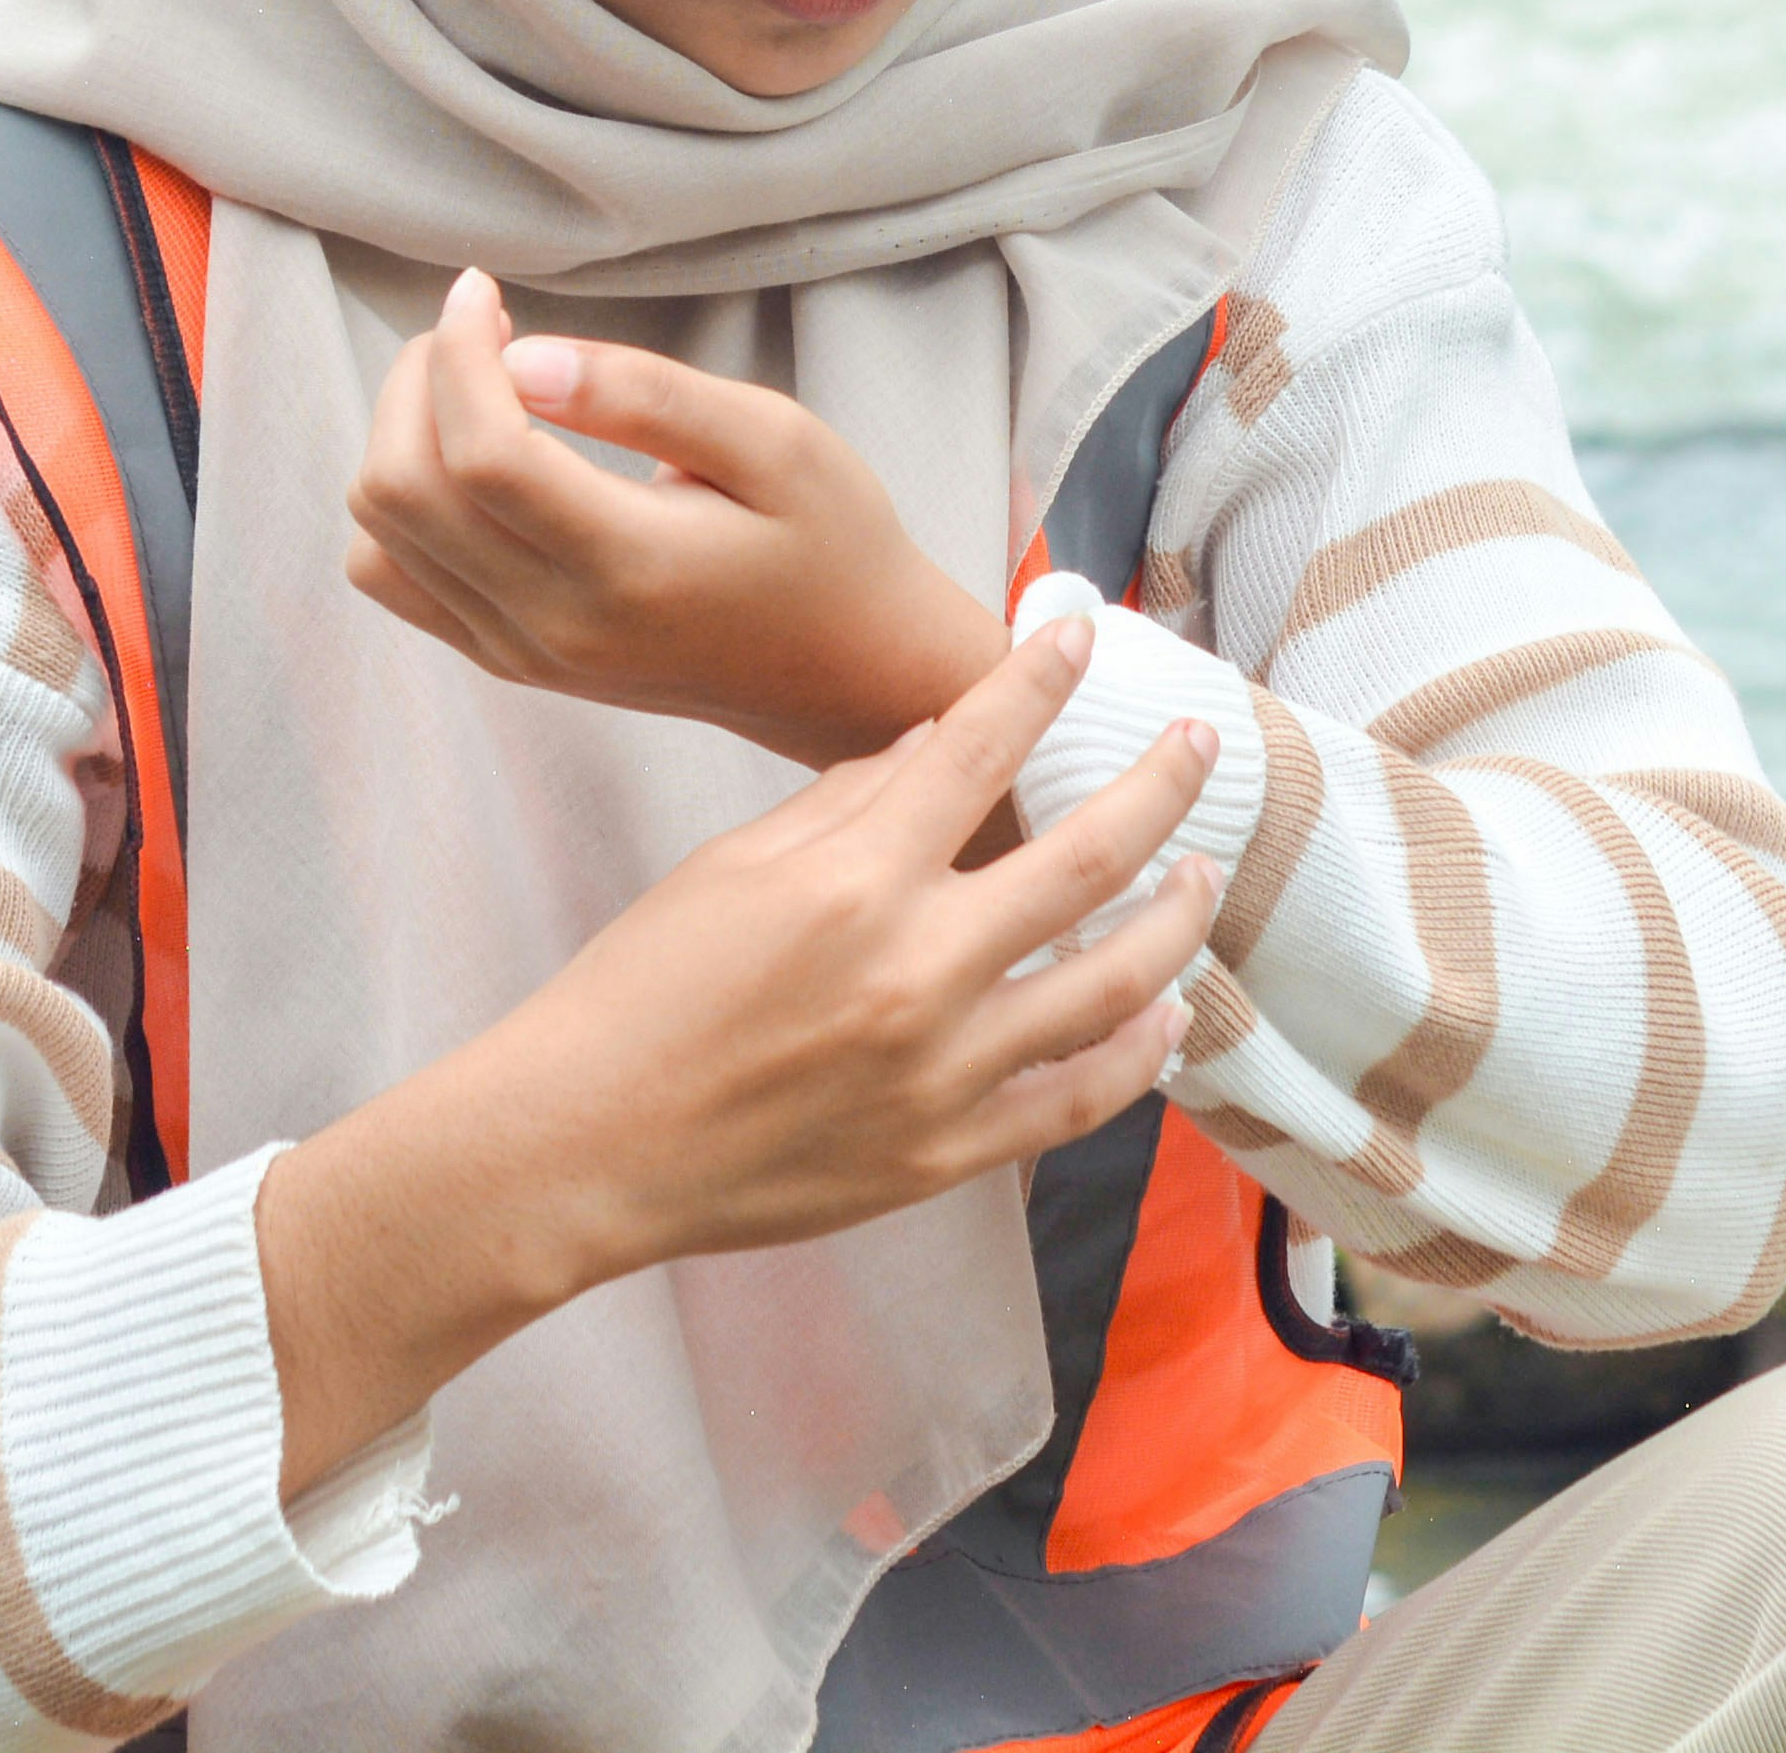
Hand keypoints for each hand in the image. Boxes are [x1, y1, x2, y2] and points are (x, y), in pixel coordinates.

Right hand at [255, 609, 1217, 1487]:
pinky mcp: (946, 1154)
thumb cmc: (639, 993)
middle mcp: (917, 969)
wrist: (584, 1147)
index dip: (1042, 678)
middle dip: (1160, 786)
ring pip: (1113, 985)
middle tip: (1201, 744)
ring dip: (1175, 921)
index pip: (981, 747)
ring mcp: (943, 1071)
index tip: (1084, 630)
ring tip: (1201, 878)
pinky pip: (1077, 1100)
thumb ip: (845, 799)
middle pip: (1089, 860)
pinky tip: (1164, 1017)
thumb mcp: (730, 866)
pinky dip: (1136, 1055)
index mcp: (855, 878)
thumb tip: (937, 740)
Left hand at [346, 270, 1008, 768]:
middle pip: (400, 491)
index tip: (484, 288)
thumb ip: (648, 395)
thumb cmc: (828, 538)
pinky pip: (393, 577)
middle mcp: (554, 625)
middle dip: (417, 380)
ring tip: (479, 383)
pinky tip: (471, 454)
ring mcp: (521, 654)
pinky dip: (402, 502)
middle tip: (485, 327)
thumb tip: (522, 359)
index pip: (478, 454)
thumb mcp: (776, 441)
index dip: (458, 352)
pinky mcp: (507, 659)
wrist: (847, 671)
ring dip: (402, 435)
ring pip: (376, 535)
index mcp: (626, 567)